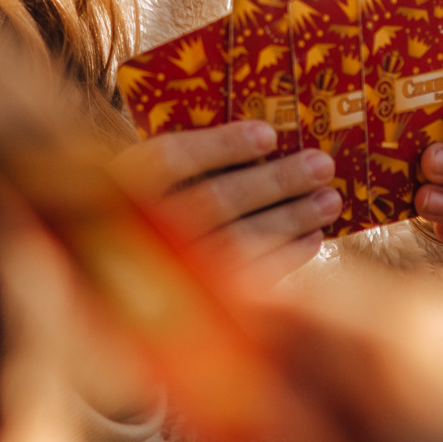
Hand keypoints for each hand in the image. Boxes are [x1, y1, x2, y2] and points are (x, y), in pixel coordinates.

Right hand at [111, 119, 339, 285]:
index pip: (173, 159)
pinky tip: (312, 240)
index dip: (223, 146)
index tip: (269, 134)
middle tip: (322, 165)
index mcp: (121, 186)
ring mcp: (169, 272)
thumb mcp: (146, 181)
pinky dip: (283, 259)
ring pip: (236, 242)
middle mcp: (142, 231)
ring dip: (290, 219)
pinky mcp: (194, 307)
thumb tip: (265, 140)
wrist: (112, 285)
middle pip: (216, 200)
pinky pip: (245, 282)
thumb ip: (187, 163)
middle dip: (275, 182)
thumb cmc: (145, 213)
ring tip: (330, 200)